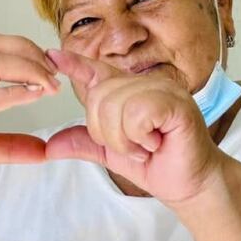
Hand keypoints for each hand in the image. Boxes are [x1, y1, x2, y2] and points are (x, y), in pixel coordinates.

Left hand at [44, 49, 225, 206]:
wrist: (190, 185)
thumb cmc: (157, 164)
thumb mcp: (111, 154)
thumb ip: (83, 143)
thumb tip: (50, 145)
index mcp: (128, 91)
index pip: (95, 71)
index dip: (73, 64)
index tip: (51, 56)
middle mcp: (145, 83)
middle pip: (97, 96)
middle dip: (106, 132)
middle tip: (132, 146)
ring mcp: (163, 89)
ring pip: (115, 105)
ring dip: (124, 139)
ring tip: (145, 145)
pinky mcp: (176, 102)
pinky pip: (136, 113)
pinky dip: (139, 136)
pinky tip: (155, 142)